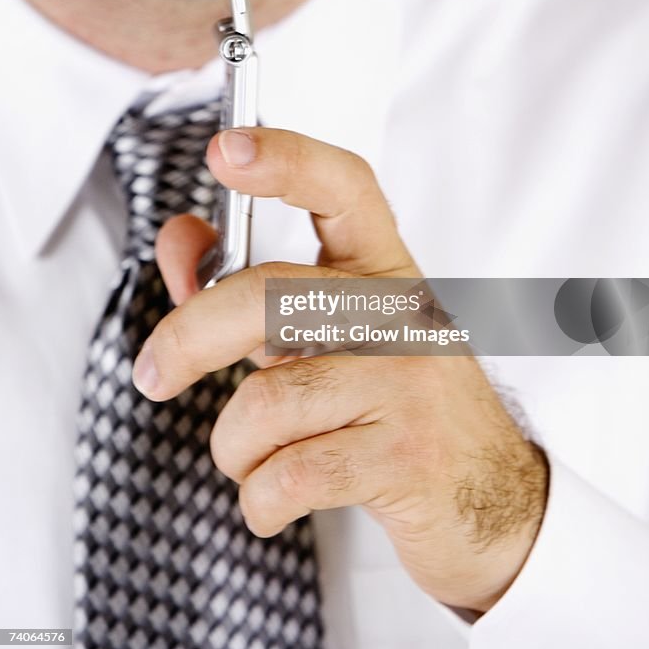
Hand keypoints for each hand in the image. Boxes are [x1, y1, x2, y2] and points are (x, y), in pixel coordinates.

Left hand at [132, 127, 547, 612]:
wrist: (492, 497)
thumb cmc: (391, 406)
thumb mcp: (326, 338)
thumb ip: (248, 290)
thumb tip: (179, 243)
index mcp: (383, 270)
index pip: (342, 189)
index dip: (285, 160)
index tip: (228, 149)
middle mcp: (401, 312)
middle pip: (269, 298)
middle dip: (190, 339)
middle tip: (155, 372)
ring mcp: (411, 382)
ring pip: (268, 402)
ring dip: (234, 446)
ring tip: (253, 457)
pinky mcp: (407, 455)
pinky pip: (289, 475)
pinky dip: (259, 500)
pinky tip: (274, 498)